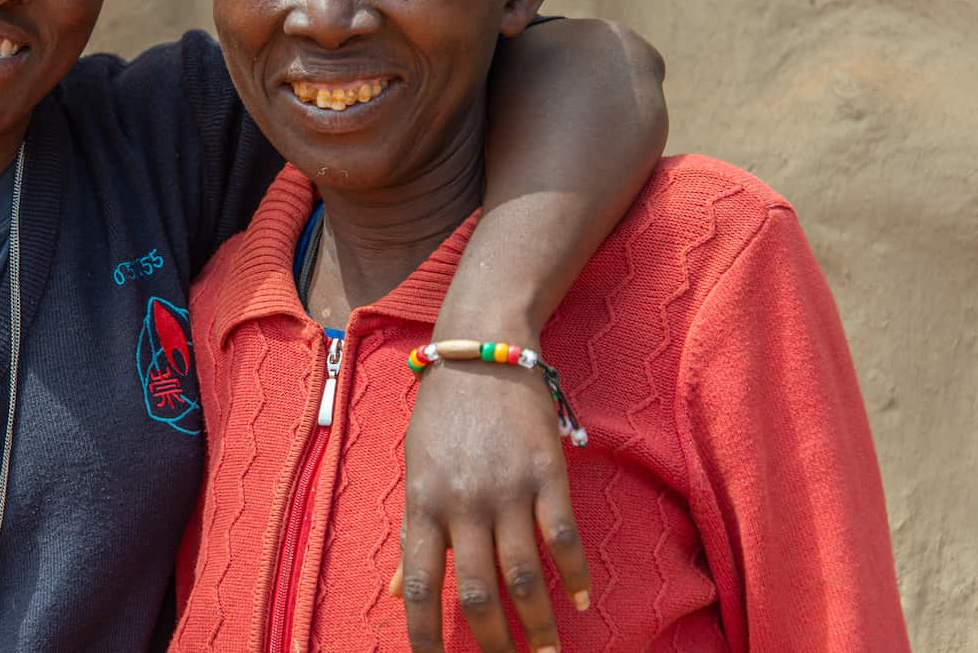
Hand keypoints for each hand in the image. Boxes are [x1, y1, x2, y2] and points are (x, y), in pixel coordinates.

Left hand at [390, 355, 589, 652]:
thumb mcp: (415, 470)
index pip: (418, 586)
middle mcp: (463, 503)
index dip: (424, 635)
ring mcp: (507, 489)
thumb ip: (413, 533)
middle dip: (494, 643)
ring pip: (525, 575)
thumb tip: (394, 592)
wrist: (480, 353)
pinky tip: (582, 601)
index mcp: (423, 505)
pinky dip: (575, 574)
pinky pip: (563, 536)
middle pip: (477, 593)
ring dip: (539, 625)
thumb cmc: (442, 416)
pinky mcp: (546, 473)